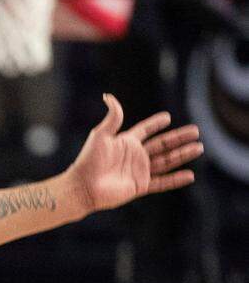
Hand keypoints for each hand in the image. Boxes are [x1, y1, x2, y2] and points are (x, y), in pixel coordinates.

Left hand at [68, 93, 201, 211]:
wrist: (84, 186)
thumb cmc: (89, 160)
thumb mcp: (100, 135)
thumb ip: (112, 118)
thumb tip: (108, 96)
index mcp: (126, 142)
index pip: (145, 130)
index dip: (155, 124)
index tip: (168, 117)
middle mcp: (135, 156)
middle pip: (162, 145)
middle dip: (178, 138)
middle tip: (195, 131)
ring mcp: (139, 171)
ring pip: (166, 162)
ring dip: (182, 155)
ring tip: (199, 148)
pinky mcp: (140, 186)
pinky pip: (162, 182)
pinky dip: (176, 179)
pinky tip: (190, 175)